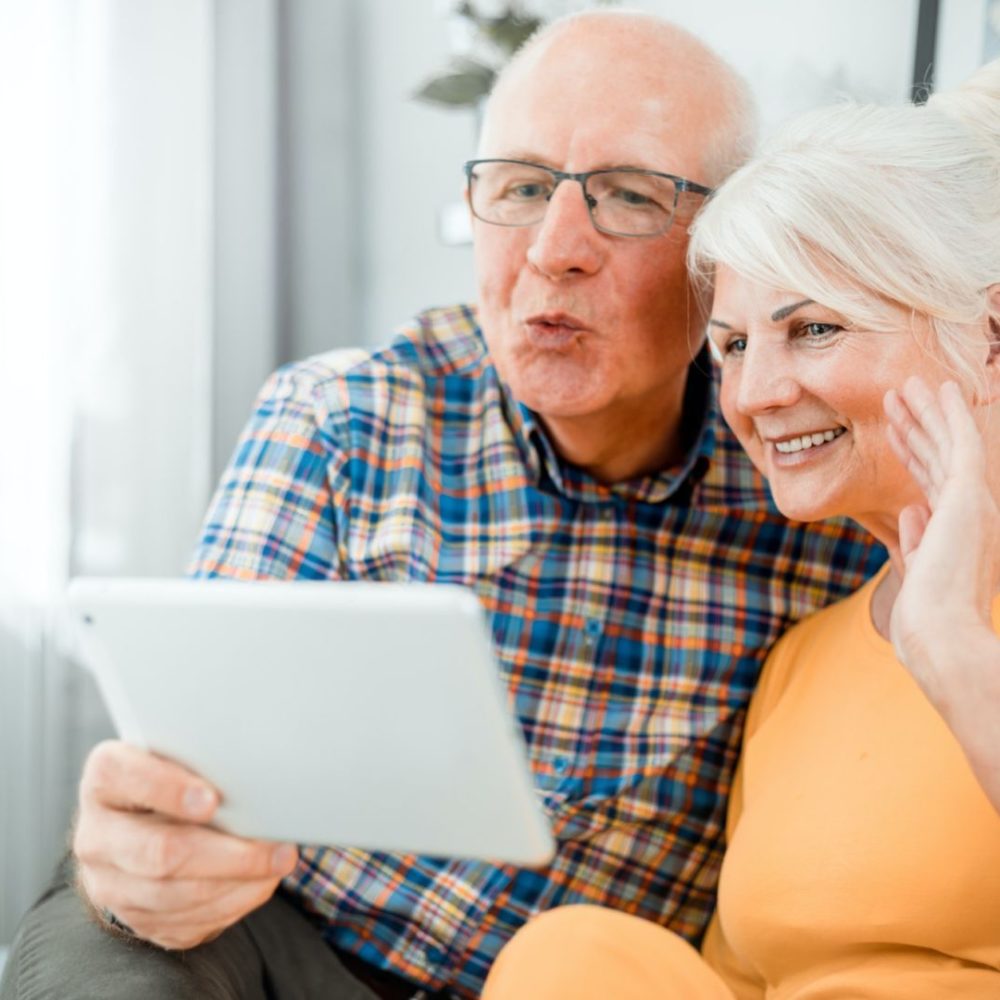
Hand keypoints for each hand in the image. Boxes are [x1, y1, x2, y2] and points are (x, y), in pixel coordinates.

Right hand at [74, 740, 298, 949]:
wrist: (137, 827)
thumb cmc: (171, 778)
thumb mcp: (176, 755)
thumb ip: (202, 760)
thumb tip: (256, 775)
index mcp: (105, 780)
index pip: (127, 778)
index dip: (168, 789)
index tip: (213, 800)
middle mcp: (97, 835)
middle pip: (160, 853)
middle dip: (226, 854)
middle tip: (275, 847)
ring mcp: (110, 884)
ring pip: (175, 895)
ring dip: (237, 882)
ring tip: (279, 863)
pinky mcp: (136, 919)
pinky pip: (185, 922)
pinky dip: (230, 904)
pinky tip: (260, 884)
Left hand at [883, 376, 999, 686]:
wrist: (939, 633)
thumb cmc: (926, 617)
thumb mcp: (918, 570)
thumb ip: (916, 538)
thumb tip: (909, 509)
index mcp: (955, 530)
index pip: (929, 481)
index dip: (911, 451)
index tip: (894, 429)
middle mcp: (969, 512)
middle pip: (937, 456)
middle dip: (916, 423)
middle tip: (896, 395)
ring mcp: (972, 502)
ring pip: (948, 443)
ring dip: (927, 411)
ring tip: (906, 385)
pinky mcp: (970, 495)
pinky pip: (962, 442)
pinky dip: (952, 415)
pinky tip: (943, 390)